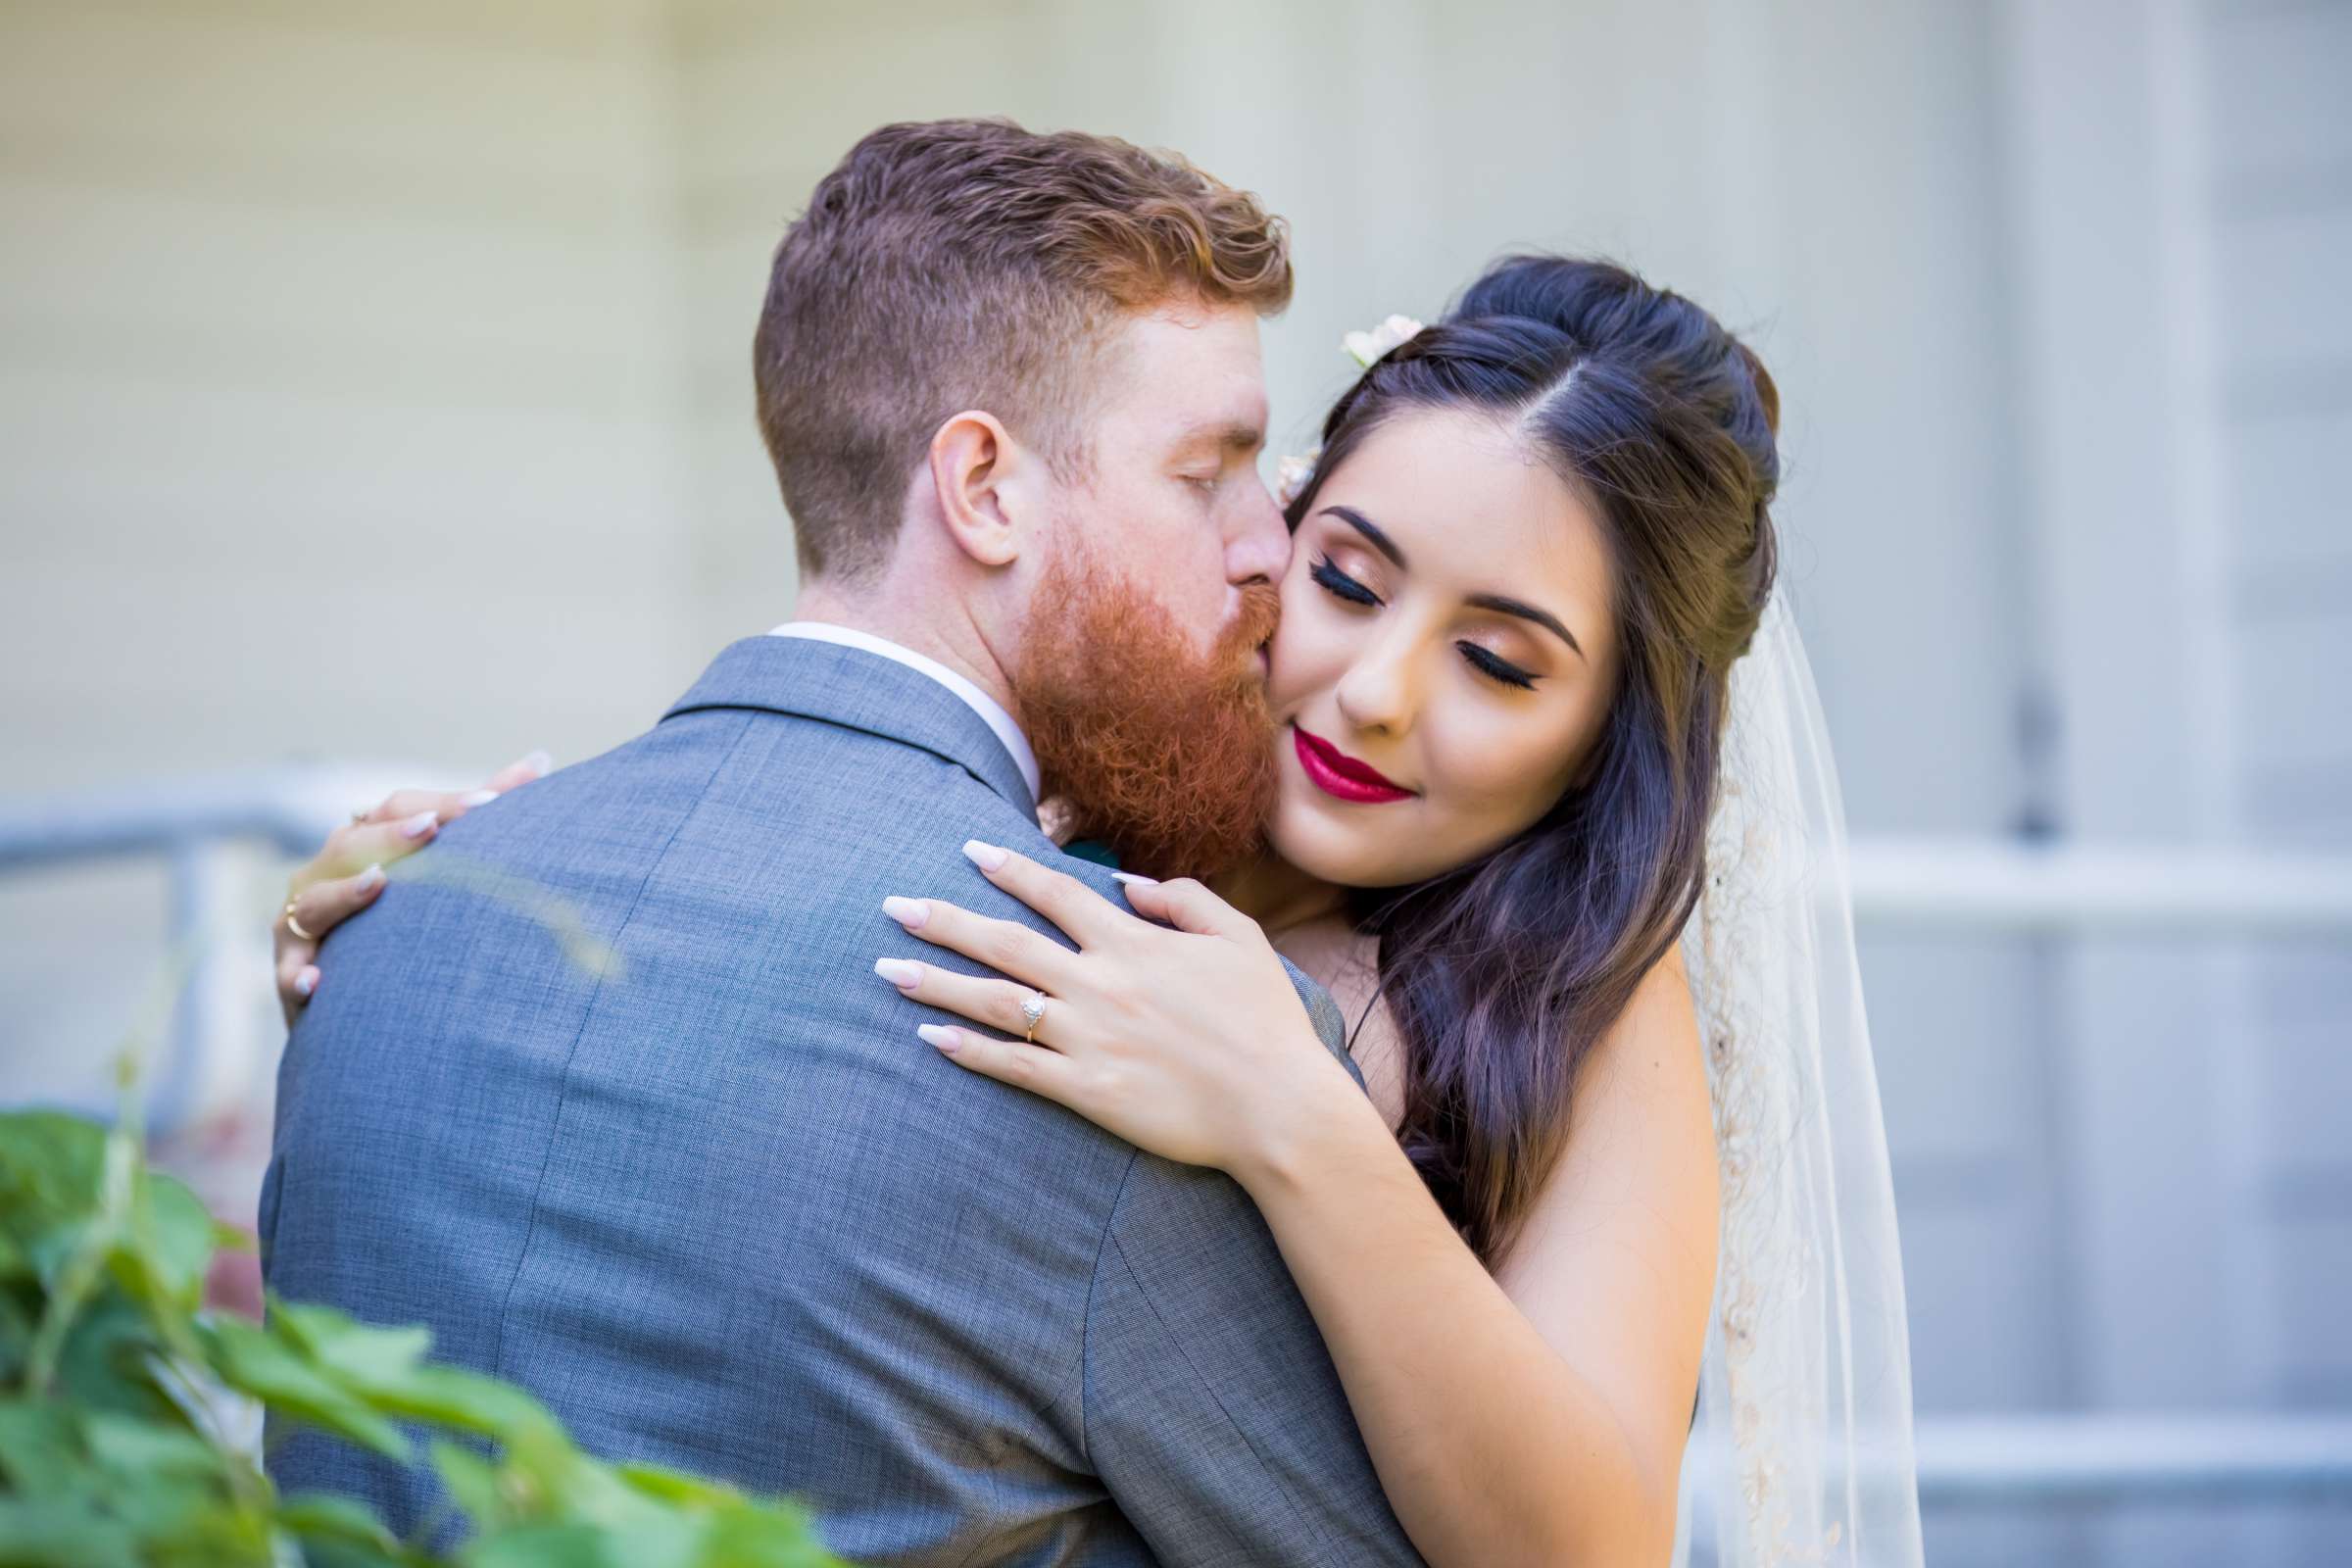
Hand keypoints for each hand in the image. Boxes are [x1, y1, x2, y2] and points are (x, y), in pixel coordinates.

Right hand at [274, 751, 547, 1023]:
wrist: (348, 989)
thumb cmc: (399, 913)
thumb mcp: (436, 863)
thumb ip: (481, 815)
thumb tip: (541, 760)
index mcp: (363, 839)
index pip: (397, 809)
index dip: (442, 804)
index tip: (490, 803)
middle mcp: (326, 871)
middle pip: (354, 843)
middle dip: (392, 835)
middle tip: (431, 827)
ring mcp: (301, 919)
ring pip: (316, 900)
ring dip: (343, 893)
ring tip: (377, 882)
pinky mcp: (292, 969)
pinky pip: (291, 970)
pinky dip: (299, 974)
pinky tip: (317, 982)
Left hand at [875, 840, 1366, 1183]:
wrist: (1278, 1106)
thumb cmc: (1266, 1022)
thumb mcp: (1239, 939)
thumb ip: (1183, 900)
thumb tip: (1128, 884)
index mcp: (1134, 943)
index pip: (1056, 893)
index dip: (1010, 869)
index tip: (968, 852)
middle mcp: (1100, 983)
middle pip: (1005, 943)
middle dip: (943, 922)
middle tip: (891, 906)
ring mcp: (1088, 1037)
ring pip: (996, 1001)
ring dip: (937, 983)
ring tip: (888, 970)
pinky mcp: (1087, 1089)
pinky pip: (1015, 1066)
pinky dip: (970, 1051)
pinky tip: (930, 1038)